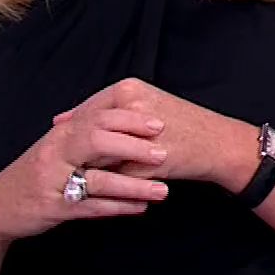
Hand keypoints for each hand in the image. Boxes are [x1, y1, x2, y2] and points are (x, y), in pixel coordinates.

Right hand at [0, 105, 170, 243]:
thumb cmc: (36, 175)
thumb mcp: (58, 149)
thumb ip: (86, 135)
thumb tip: (128, 124)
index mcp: (60, 133)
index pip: (98, 116)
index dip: (130, 119)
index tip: (159, 123)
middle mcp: (55, 152)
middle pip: (97, 140)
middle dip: (134, 146)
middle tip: (164, 153)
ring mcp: (53, 181)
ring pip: (98, 179)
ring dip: (134, 185)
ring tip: (162, 190)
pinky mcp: (53, 208)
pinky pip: (91, 207)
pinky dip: (118, 208)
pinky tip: (140, 209)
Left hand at [55, 78, 253, 186]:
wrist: (218, 143)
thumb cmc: (187, 124)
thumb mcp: (149, 105)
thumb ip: (113, 110)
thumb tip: (68, 118)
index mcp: (130, 89)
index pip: (89, 106)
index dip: (73, 121)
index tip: (58, 131)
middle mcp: (130, 106)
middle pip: (89, 129)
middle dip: (72, 144)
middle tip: (56, 155)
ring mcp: (136, 132)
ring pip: (98, 152)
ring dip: (84, 164)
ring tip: (72, 173)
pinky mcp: (144, 160)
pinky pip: (114, 173)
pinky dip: (104, 180)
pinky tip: (97, 185)